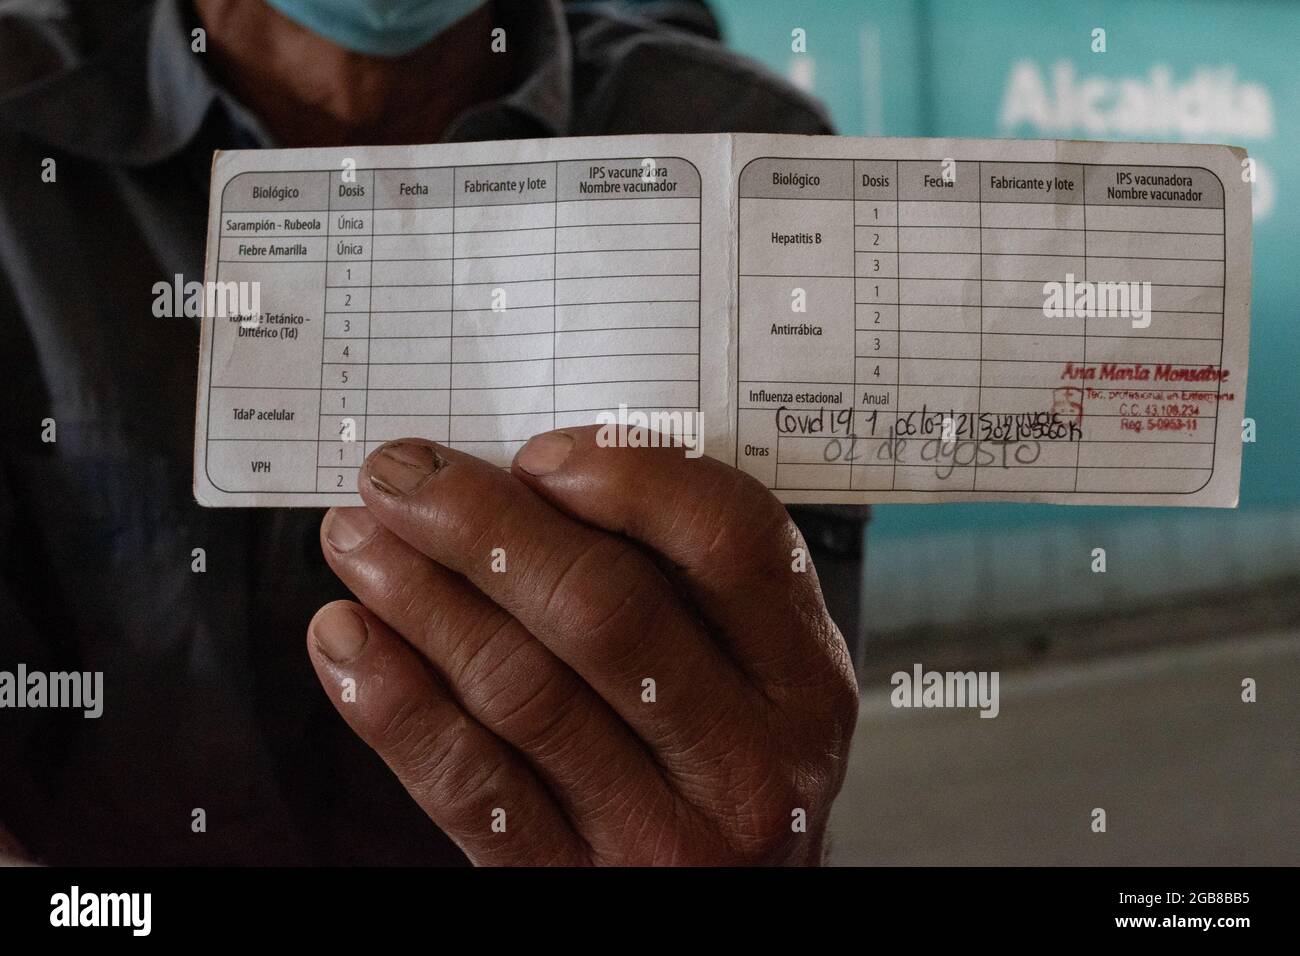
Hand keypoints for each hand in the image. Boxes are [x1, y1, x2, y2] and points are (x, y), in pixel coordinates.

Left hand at [306, 428, 857, 864]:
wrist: (725, 907)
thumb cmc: (723, 760)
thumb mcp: (751, 673)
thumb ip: (681, 585)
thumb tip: (528, 479)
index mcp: (805, 678)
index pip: (731, 541)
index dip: (628, 478)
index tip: (536, 454)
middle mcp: (749, 760)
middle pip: (606, 609)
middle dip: (485, 527)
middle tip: (404, 477)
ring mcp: (662, 836)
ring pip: (521, 687)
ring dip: (421, 597)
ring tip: (360, 540)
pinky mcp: (575, 886)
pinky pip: (469, 784)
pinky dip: (394, 701)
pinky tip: (348, 639)